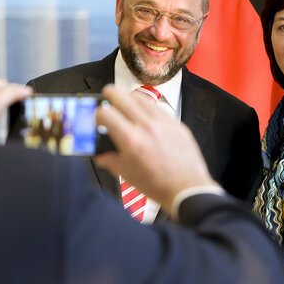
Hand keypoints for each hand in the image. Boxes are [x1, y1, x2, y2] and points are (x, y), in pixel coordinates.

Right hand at [95, 84, 219, 211]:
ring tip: (125, 101)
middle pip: (122, 96)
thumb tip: (102, 155)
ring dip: (129, 97)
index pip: (106, 113)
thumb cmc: (158, 185)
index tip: (97, 117)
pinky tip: (144, 113)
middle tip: (107, 96)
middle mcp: (147, 126)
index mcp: (131, 140)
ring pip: (141, 97)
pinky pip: (158, 107)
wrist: (187, 189)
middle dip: (110, 94)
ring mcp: (163, 123)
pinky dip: (147, 106)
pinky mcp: (176, 124)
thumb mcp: (128, 175)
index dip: (97, 113)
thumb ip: (111, 161)